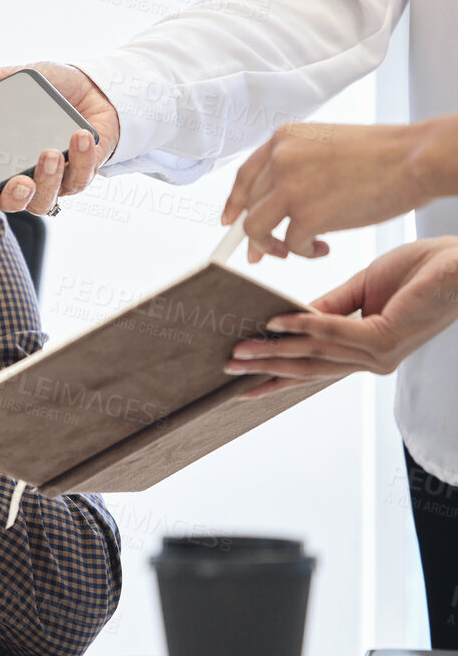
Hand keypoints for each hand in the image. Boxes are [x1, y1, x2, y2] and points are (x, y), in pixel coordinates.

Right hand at [0, 63, 120, 214]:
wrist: (94, 86)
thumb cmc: (49, 90)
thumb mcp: (6, 78)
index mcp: (1, 163)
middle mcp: (27, 178)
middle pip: (15, 203)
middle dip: (16, 197)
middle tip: (20, 182)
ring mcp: (56, 179)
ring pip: (47, 199)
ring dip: (49, 179)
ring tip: (50, 152)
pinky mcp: (84, 173)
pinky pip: (80, 177)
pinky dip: (80, 157)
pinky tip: (78, 136)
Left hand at [222, 120, 456, 261]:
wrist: (416, 158)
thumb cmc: (383, 155)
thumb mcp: (326, 146)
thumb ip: (296, 167)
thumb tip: (277, 203)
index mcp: (284, 138)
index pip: (245, 176)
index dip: (235, 203)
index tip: (229, 221)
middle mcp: (279, 159)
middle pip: (249, 205)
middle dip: (254, 234)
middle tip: (264, 252)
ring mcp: (289, 187)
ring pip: (256, 228)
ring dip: (271, 246)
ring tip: (292, 251)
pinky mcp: (305, 214)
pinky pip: (289, 243)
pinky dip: (302, 252)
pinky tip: (321, 249)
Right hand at [226, 237, 457, 397]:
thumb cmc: (425, 270)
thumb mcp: (364, 287)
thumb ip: (329, 306)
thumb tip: (292, 316)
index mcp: (366, 350)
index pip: (314, 367)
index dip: (278, 375)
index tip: (246, 385)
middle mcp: (372, 360)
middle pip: (307, 368)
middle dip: (265, 369)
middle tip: (229, 369)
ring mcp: (379, 353)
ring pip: (313, 354)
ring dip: (272, 351)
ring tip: (239, 351)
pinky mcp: (384, 337)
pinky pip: (331, 331)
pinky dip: (300, 325)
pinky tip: (274, 322)